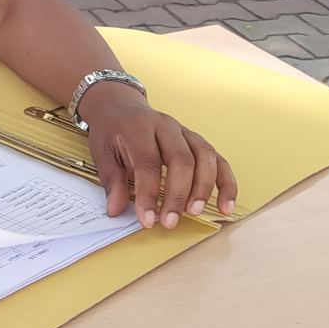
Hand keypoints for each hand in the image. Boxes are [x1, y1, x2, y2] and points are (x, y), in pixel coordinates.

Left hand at [78, 82, 237, 229]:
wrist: (120, 106)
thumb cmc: (112, 131)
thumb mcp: (102, 152)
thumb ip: (112, 182)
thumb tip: (115, 210)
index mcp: (139, 128)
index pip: (148, 163)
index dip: (149, 194)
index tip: (147, 220)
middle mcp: (166, 127)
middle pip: (181, 160)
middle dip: (178, 194)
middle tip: (170, 221)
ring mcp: (185, 132)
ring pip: (204, 157)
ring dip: (204, 188)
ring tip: (194, 212)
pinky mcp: (197, 141)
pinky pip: (218, 160)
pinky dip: (225, 183)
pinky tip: (225, 205)